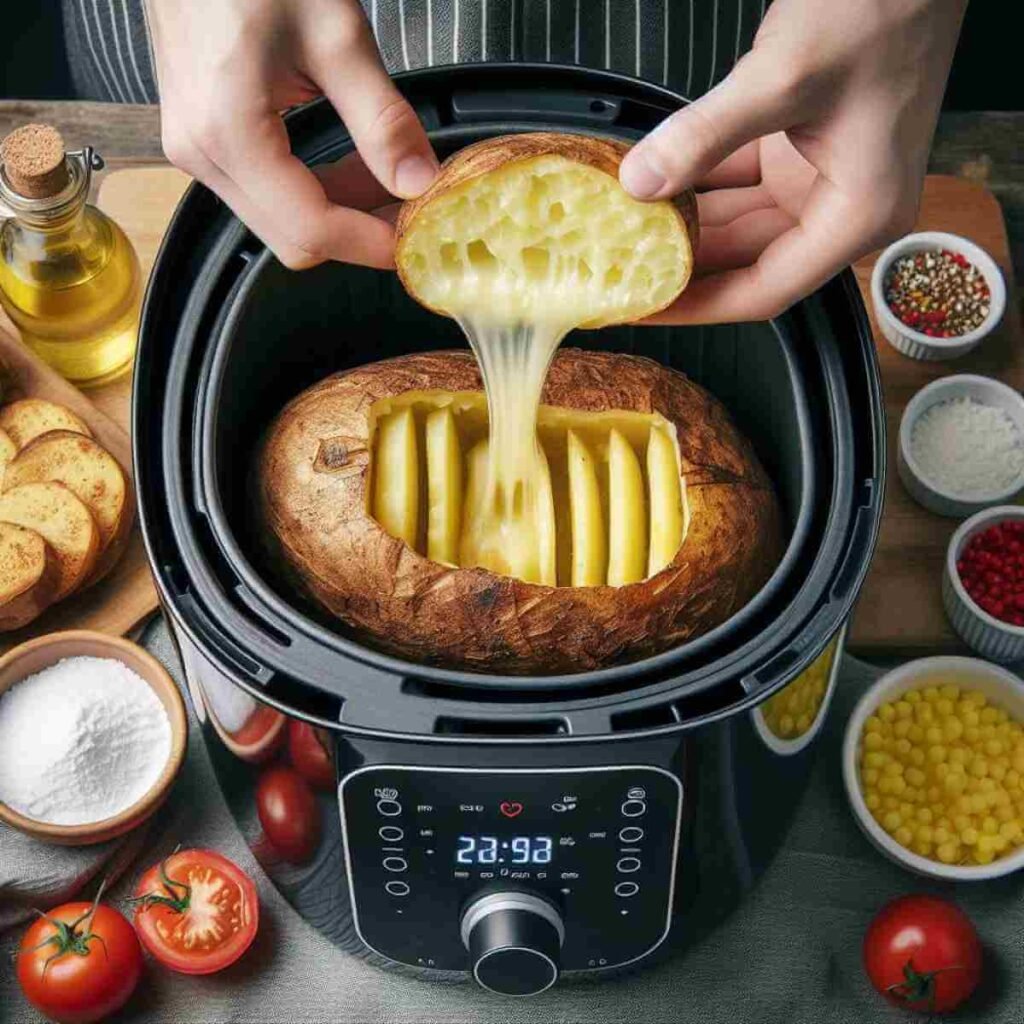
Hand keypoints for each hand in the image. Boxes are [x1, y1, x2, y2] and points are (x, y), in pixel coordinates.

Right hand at [147, 0, 438, 269]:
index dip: (372, 244)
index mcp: (228, 132)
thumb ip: (382, 119)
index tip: (417, 241)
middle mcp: (202, 153)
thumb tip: (420, 181)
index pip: (312, 229)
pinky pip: (267, 192)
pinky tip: (353, 165)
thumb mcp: (334, 34)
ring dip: (341, 212)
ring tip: (392, 182)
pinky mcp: (204, 138)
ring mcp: (196, 148)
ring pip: (281, 221)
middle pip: (294, 239)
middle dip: (359, 234)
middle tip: (414, 213)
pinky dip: (316, 189)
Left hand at [620, 0, 966, 322]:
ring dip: (685, 224)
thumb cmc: (881, 7)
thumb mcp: (783, 78)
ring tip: (624, 235)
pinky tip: (652, 184)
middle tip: (621, 273)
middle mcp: (843, 209)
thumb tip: (641, 183)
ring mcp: (820, 179)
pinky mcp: (801, 149)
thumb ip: (705, 136)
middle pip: (747, 260)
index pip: (766, 289)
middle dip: (683, 264)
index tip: (645, 309)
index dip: (700, 305)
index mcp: (858, 216)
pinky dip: (697, 181)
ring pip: (738, 222)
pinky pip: (739, 182)